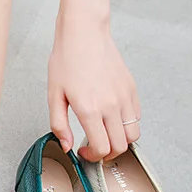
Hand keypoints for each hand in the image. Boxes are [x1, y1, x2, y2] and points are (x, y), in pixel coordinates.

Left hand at [48, 17, 139, 161]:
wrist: (84, 34)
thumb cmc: (66, 61)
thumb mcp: (54, 96)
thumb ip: (59, 125)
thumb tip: (67, 146)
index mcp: (90, 110)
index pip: (102, 148)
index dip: (92, 157)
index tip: (83, 151)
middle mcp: (111, 105)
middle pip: (120, 146)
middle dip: (107, 154)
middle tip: (95, 148)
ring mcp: (124, 97)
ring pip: (133, 134)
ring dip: (120, 141)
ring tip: (106, 135)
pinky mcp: (131, 88)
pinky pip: (137, 116)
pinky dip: (127, 124)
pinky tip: (112, 119)